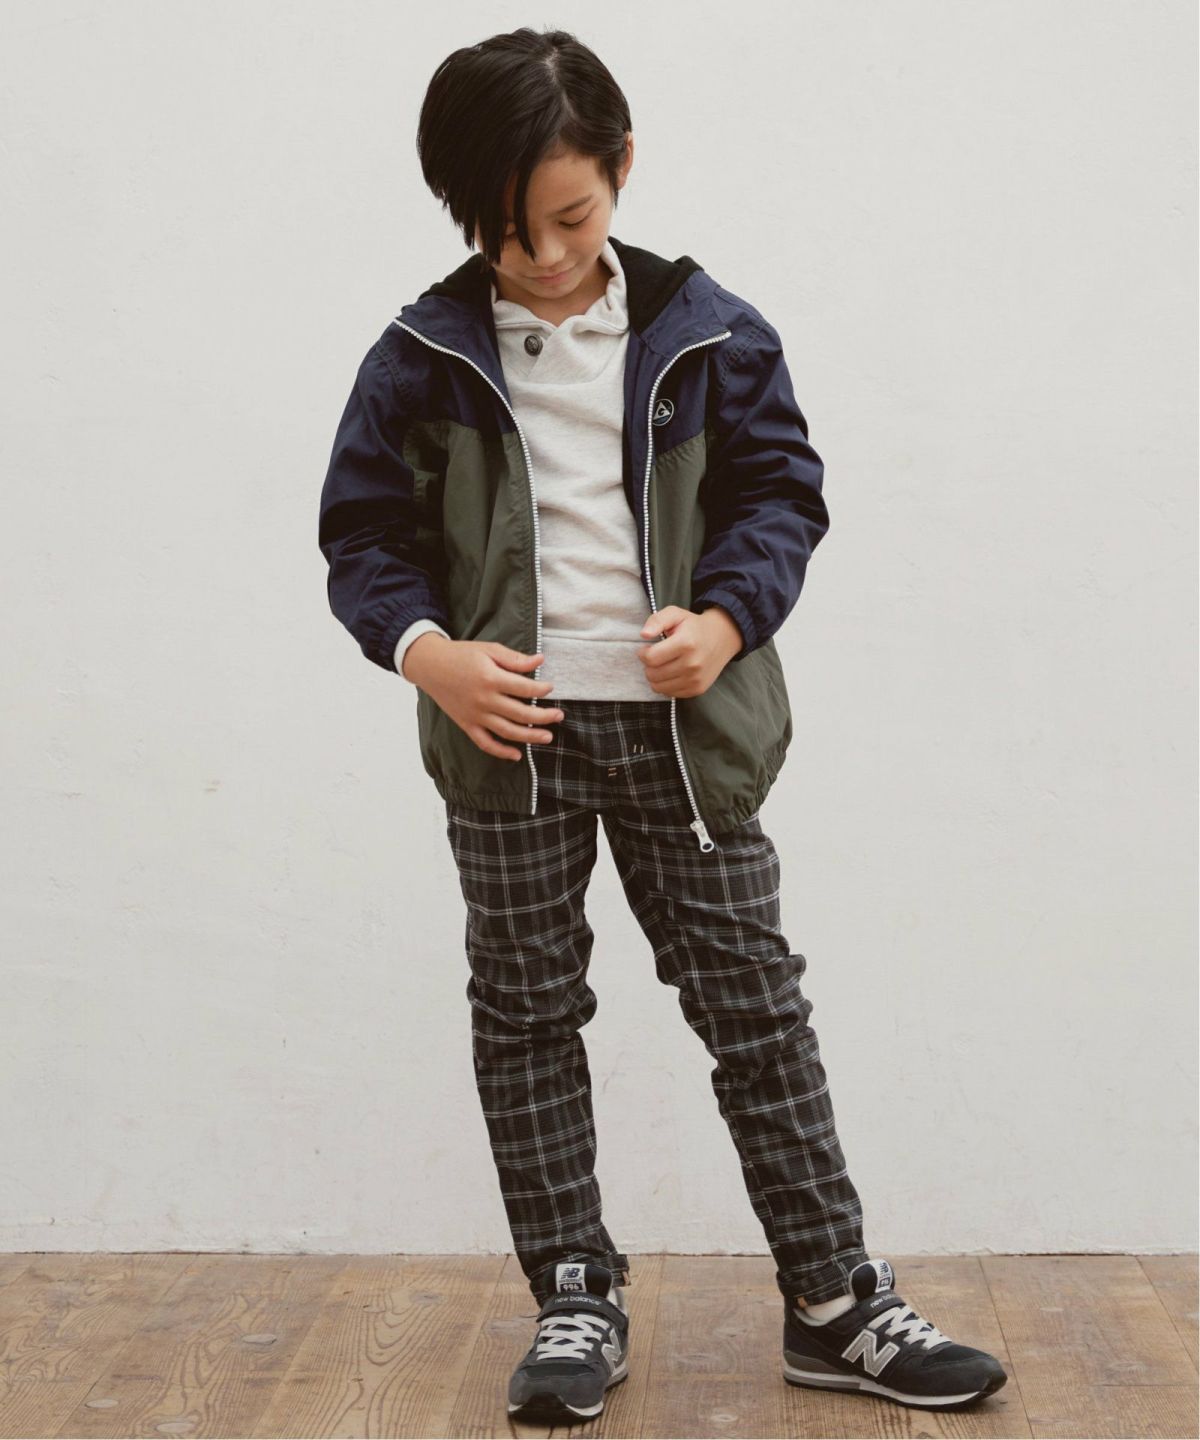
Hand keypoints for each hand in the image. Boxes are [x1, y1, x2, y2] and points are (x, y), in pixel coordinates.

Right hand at [402, 635, 564, 760]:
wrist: (430, 666)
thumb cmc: (462, 655)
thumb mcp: (489, 650)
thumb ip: (515, 659)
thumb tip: (540, 661)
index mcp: (490, 678)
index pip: (524, 688)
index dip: (541, 689)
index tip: (551, 688)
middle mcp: (484, 700)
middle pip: (521, 713)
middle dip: (543, 716)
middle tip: (559, 716)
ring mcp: (475, 715)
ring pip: (507, 732)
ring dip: (530, 737)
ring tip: (548, 737)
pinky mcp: (467, 724)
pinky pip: (485, 743)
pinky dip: (501, 752)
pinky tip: (517, 755)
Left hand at [635, 604, 743, 697]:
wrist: (722, 638)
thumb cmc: (694, 626)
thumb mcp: (675, 614)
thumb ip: (657, 620)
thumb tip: (644, 634)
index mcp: (686, 643)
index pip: (651, 658)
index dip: (643, 653)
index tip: (646, 648)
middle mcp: (692, 664)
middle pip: (653, 674)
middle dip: (648, 665)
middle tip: (656, 656)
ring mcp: (696, 679)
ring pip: (658, 687)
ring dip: (655, 676)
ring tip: (663, 664)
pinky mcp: (698, 689)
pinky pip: (670, 693)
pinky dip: (666, 684)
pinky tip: (672, 673)